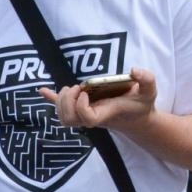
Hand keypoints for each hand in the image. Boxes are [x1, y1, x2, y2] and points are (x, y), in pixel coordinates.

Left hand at [40, 67, 157, 130]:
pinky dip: (51, 98)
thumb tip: (133, 70)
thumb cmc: (141, 106)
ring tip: (72, 89)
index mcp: (105, 114)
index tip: (87, 92)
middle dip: (67, 101)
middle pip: (68, 119)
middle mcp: (92, 117)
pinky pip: (62, 108)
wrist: (137, 120)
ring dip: (60, 101)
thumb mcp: (150, 91)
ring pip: (63, 117)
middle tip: (77, 88)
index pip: (86, 118)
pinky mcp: (82, 110)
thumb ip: (146, 79)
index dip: (81, 106)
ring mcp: (85, 115)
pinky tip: (42, 90)